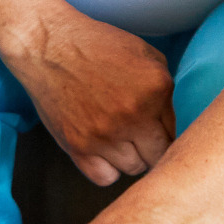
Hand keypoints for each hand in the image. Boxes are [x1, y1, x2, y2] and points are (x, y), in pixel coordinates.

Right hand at [3, 9, 175, 185]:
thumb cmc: (97, 46)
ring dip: (129, 157)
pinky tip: (103, 151)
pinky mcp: (79, 147)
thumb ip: (163, 91)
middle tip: (139, 137)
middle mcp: (134, 116)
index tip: (152, 127)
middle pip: (158, 157)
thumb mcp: (144, 54)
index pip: (174, 132)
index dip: (163, 130)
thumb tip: (169, 124)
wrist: (49, 45)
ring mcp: (105, 135)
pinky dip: (107, 169)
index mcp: (156, 90)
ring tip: (117, 138)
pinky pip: (105, 178)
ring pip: (134, 169)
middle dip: (151, 148)